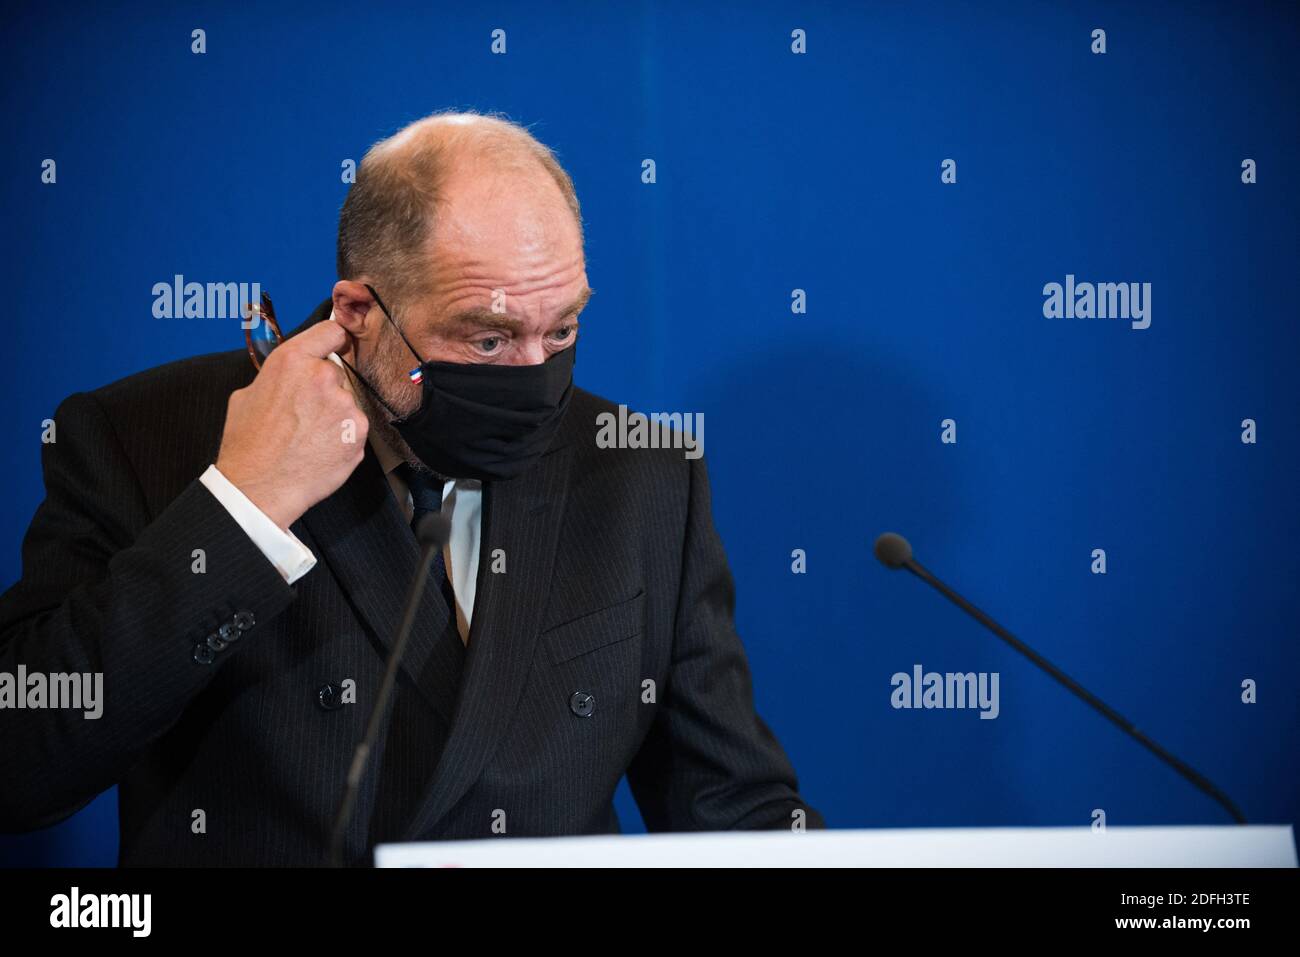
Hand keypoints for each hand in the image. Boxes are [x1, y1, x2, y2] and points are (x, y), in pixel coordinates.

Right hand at [216, 320, 368, 529]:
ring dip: (335, 414)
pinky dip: (344, 436)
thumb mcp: (247, 395)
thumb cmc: (249, 445)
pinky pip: (355, 427)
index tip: (335, 346)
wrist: (260, 488)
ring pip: (346, 401)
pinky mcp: (359, 431)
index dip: (333, 340)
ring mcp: (344, 404)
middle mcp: (322, 376)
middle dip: (324, 389)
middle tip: (304, 414)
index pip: (331, 331)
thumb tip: (288, 374)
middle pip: (336, 372)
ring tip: (309, 436)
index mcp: (291, 360)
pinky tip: (321, 448)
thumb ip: (276, 376)